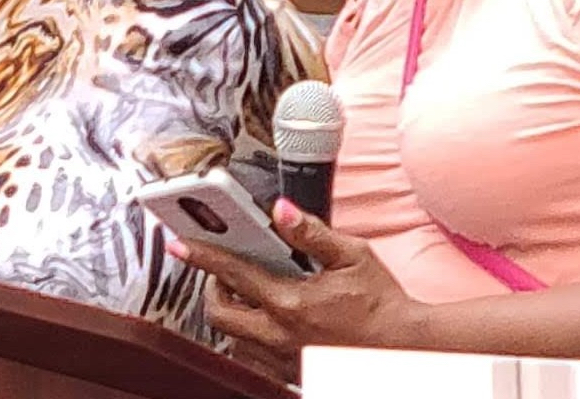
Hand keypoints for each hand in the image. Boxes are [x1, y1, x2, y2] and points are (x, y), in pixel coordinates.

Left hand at [171, 198, 429, 361]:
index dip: (203, 255)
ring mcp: (280, 354)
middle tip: (223, 269)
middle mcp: (278, 333)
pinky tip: (268, 314)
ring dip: (233, 309)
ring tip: (250, 289)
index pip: (234, 274)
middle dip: (211, 287)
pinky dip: (249, 331)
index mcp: (291, 302)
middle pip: (218, 313)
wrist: (398, 346)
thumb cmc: (379, 301)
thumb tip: (282, 211)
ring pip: (231, 335)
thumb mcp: (352, 256)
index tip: (180, 242)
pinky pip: (250, 351)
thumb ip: (312, 233)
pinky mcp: (287, 368)